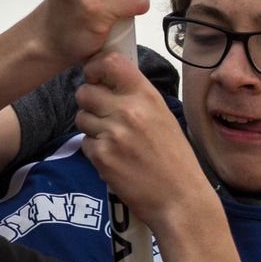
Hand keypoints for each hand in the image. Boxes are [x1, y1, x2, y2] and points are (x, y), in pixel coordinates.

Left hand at [75, 51, 210, 228]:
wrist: (180, 199)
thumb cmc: (175, 159)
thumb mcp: (162, 116)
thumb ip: (136, 98)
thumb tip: (107, 81)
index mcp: (146, 95)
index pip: (109, 62)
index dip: (95, 68)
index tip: (95, 77)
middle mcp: (128, 110)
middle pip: (84, 92)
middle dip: (88, 103)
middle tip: (102, 115)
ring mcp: (112, 134)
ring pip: (81, 118)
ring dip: (91, 127)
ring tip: (113, 140)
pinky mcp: (101, 156)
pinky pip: (84, 143)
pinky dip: (95, 151)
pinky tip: (114, 159)